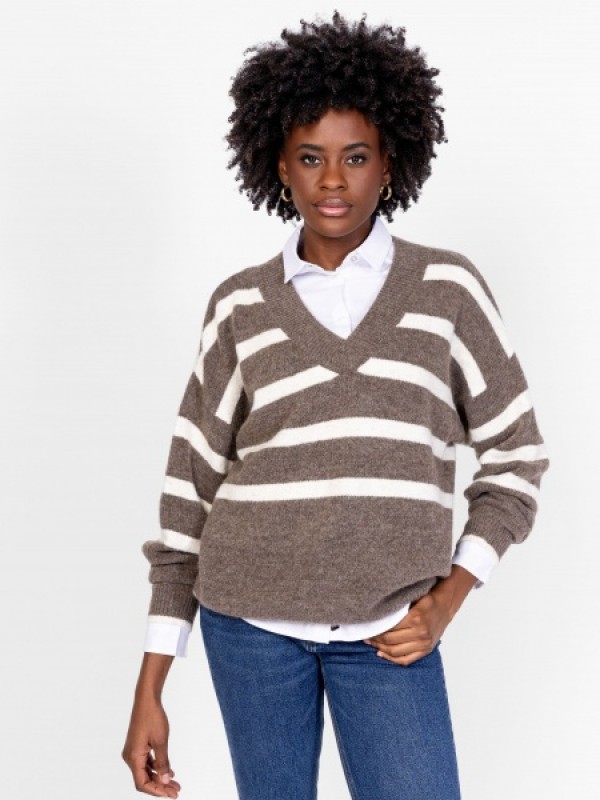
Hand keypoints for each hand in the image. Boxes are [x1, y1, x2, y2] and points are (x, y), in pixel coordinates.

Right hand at [122, 694, 180, 797]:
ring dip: (159, 778)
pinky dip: (156, 768)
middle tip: (176, 791)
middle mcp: (130, 756)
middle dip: (160, 786)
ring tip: (175, 783)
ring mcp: (133, 751)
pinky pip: (146, 762)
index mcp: (133, 757)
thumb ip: (163, 763)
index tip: (170, 794)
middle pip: (144, 779)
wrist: (146, 700)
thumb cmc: (152, 717)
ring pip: (146, 771)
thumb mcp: (161, 741)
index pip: (142, 783)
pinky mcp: (137, 746)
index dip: (157, 791)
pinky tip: (168, 771)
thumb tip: (165, 780)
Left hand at [363, 565, 477, 665]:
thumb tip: (376, 611)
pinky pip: (406, 660)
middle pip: (390, 641)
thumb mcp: (413, 596)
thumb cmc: (427, 599)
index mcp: (416, 618)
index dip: (376, 630)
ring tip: (372, 644)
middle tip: (366, 636)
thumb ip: (398, 605)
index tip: (367, 628)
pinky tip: (382, 654)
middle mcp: (420, 633)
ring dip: (381, 649)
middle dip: (375, 640)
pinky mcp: (426, 650)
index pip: (389, 628)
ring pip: (396, 652)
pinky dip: (392, 659)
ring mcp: (424, 644)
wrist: (446, 606)